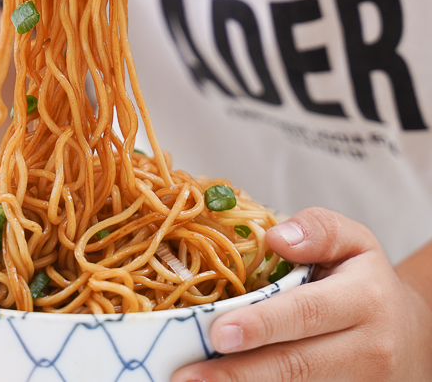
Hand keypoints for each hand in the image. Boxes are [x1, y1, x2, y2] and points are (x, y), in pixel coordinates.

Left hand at [172, 207, 431, 380]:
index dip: (261, 324)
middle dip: (237, 373)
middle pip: (296, 365)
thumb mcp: (354, 241)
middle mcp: (368, 350)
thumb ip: (319, 229)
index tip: (218, 332)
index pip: (306, 312)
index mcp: (365, 299)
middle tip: (187, 375)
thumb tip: (277, 237)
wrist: (412, 337)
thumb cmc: (366, 280)